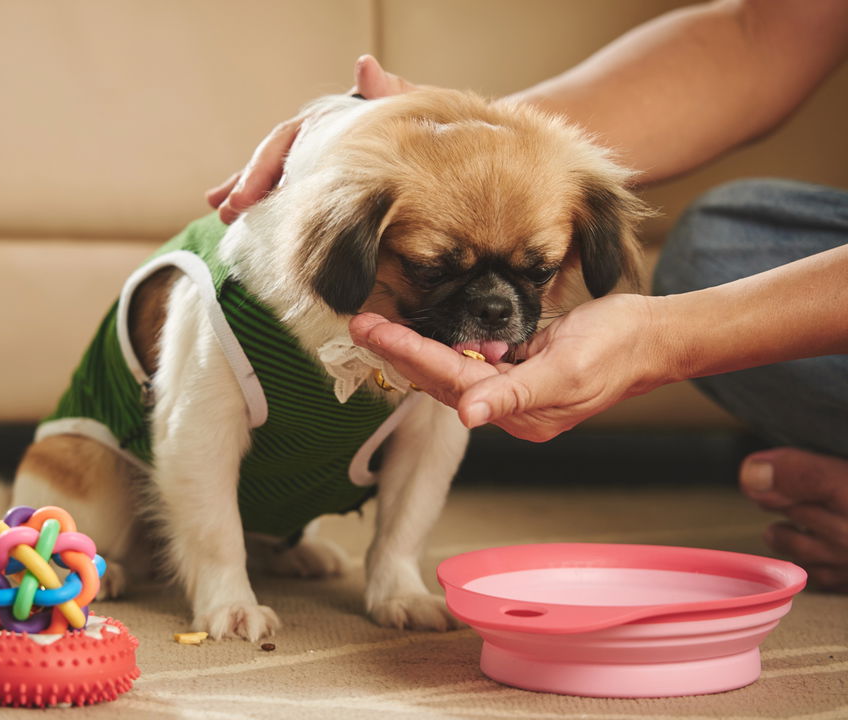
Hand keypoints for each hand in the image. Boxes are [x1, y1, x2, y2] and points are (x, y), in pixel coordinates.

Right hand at [206, 55, 417, 223]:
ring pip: (281, 181)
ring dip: (250, 198)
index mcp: (334, 124)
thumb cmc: (435, 129)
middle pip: (276, 162)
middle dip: (247, 186)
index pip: (290, 141)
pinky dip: (276, 215)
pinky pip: (301, 203)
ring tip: (224, 219)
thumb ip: (388, 93)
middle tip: (226, 212)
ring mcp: (328, 169)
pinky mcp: (337, 194)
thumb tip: (365, 65)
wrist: (459, 155)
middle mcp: (324, 145)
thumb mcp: (414, 111)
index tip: (244, 195)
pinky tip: (255, 230)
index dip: (262, 167)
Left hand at [349, 294, 668, 441]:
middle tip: (359, 325)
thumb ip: (514, 394)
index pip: (450, 380)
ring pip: (453, 370)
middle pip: (443, 379)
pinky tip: (427, 333)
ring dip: (417, 350)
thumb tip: (468, 415)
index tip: (371, 331)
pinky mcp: (522, 370)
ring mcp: (516, 390)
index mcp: (521, 412)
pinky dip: (449, 347)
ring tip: (378, 327)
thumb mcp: (566, 368)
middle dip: (400, 352)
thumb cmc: (618, 347)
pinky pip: (474, 362)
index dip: (408, 354)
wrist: (655, 337)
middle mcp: (513, 407)